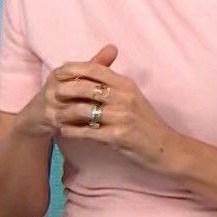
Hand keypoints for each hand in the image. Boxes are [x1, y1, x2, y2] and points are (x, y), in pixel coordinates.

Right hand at [19, 44, 118, 138]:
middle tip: (121, 100)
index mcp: (60, 73)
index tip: (121, 83)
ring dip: (95, 112)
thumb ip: (95, 65)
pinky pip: (71, 124)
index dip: (102, 76)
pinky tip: (101, 128)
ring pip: (77, 107)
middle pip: (81, 87)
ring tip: (113, 115)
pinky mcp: (51, 122)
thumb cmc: (61, 96)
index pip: (83, 69)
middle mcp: (53, 87)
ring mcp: (51, 105)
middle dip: (101, 94)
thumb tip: (114, 47)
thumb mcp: (76, 79)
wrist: (36, 118)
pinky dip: (86, 127)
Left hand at [45, 43, 178, 172]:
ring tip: (53, 116)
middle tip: (50, 95)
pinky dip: (72, 131)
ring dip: (65, 114)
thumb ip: (113, 86)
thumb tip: (89, 74)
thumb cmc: (146, 123)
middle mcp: (124, 97)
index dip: (73, 69)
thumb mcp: (133, 98)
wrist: (167, 148)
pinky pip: (87, 132)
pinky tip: (63, 132)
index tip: (57, 72)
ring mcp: (121, 117)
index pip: (95, 69)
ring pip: (83, 110)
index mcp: (126, 84)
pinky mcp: (118, 136)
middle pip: (85, 87)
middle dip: (64, 90)